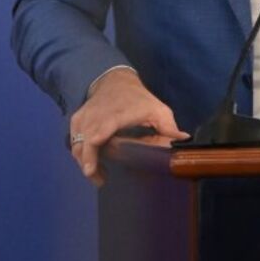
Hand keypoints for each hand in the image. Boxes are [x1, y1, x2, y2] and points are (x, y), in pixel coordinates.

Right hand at [68, 69, 188, 184]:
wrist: (115, 81)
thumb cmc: (138, 99)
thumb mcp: (157, 110)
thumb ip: (169, 127)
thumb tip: (184, 141)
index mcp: (117, 113)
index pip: (101, 128)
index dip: (95, 143)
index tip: (91, 164)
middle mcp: (96, 116)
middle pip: (84, 143)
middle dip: (89, 162)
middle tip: (100, 179)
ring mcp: (84, 118)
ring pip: (77, 145)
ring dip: (86, 161)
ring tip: (100, 175)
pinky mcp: (77, 122)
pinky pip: (74, 142)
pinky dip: (81, 154)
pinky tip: (93, 163)